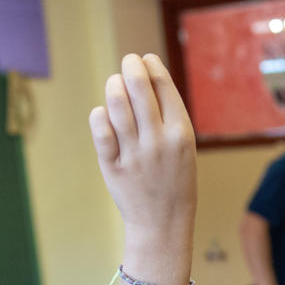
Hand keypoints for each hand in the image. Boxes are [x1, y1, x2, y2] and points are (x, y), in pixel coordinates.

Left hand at [89, 53, 195, 276]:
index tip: (144, 60)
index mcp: (181, 134)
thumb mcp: (184, 148)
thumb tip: (146, 74)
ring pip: (117, 105)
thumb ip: (168, 115)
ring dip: (114, 86)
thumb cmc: (174, 179)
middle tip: (128, 62)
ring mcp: (135, 155)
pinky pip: (101, 130)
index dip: (151, 66)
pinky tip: (104, 114)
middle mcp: (159, 142)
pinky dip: (100, 115)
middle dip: (131, 67)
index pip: (163, 86)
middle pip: (139, 88)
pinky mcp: (114, 167)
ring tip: (115, 84)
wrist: (163, 224)